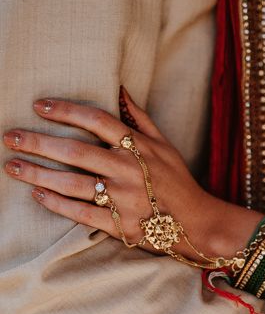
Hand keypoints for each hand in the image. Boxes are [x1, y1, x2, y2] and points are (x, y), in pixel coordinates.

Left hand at [3, 90, 250, 258]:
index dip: (66, 111)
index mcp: (139, 148)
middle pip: (75, 151)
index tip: (39, 106)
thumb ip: (140, 118)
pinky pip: (80, 212)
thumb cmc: (177, 181)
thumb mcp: (165, 146)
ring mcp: (122, 198)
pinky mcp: (119, 224)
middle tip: (10, 136)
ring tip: (12, 166)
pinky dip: (56, 204)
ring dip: (38, 174)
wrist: (196, 222)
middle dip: (38, 142)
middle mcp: (128, 170)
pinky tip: (37, 195)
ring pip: (71, 183)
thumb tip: (120, 89)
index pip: (97, 121)